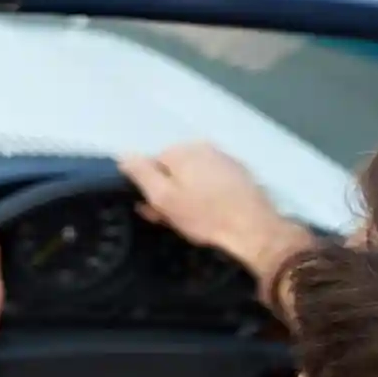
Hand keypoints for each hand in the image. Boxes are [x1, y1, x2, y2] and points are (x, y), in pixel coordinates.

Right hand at [118, 142, 311, 284]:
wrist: (254, 229)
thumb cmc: (204, 216)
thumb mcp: (163, 198)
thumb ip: (141, 174)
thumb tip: (123, 155)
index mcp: (181, 151)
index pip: (152, 165)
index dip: (150, 190)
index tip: (156, 211)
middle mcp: (203, 147)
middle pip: (174, 169)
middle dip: (171, 191)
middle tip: (175, 219)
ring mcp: (225, 158)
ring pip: (195, 175)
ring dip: (190, 193)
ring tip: (195, 219)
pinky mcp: (241, 173)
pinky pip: (214, 180)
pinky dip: (209, 193)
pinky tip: (214, 212)